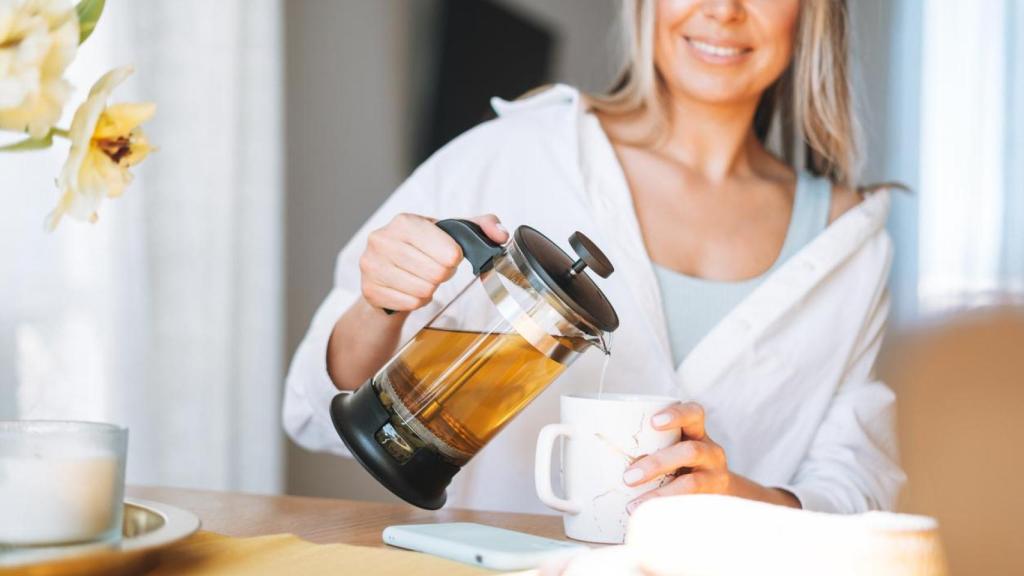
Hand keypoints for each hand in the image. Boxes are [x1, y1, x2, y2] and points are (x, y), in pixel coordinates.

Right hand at [359, 213, 507, 312]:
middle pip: (437, 273)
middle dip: (442, 275)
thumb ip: (482, 226)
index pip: (448, 251)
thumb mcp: (451, 232)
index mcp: (404, 221)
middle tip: (434, 269)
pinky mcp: (369, 290)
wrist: (386, 272)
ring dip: (430, 289)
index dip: (454, 258)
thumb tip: (501, 235)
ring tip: (421, 278)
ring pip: (423, 290)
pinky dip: (417, 301)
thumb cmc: (422, 249)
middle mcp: (382, 239)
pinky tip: (409, 289)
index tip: (448, 256)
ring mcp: (371, 266)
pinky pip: (410, 304)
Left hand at [622, 402, 800, 512]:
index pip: (694, 414)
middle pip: (690, 451)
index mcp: (696, 433)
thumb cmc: (683, 465)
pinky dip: (670, 512)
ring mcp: (715, 477)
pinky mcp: (713, 501)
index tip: (654, 422)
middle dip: (657, 464)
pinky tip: (653, 519)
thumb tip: (600, 456)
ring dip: (661, 494)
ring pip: (692, 483)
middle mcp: (710, 452)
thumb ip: (649, 446)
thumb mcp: (673, 447)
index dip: (676, 415)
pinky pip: (693, 507)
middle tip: (628, 477)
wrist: (719, 492)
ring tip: (635, 506)